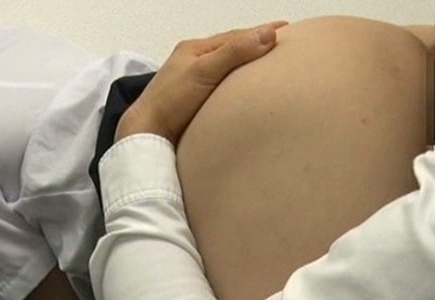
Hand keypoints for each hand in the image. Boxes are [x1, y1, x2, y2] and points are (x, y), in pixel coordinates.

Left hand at [115, 20, 287, 144]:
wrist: (147, 135)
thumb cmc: (171, 101)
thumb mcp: (204, 71)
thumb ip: (235, 52)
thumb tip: (269, 33)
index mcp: (194, 49)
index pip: (235, 36)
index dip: (262, 32)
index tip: (287, 29)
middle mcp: (193, 63)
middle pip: (231, 50)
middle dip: (256, 46)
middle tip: (283, 46)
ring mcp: (192, 84)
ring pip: (227, 70)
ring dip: (247, 67)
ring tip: (269, 69)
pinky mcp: (194, 105)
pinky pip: (222, 89)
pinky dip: (237, 87)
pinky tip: (247, 95)